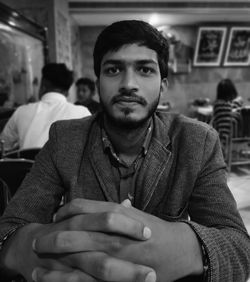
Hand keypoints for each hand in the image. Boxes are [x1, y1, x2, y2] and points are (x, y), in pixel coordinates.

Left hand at [33, 198, 202, 281]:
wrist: (178, 249)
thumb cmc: (156, 230)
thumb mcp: (135, 213)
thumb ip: (116, 209)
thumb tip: (101, 206)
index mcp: (114, 214)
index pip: (79, 208)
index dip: (63, 211)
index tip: (56, 217)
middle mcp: (111, 233)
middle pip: (71, 232)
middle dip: (50, 238)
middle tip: (37, 242)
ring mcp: (113, 256)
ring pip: (74, 258)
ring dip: (52, 262)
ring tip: (36, 267)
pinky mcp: (117, 276)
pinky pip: (86, 281)